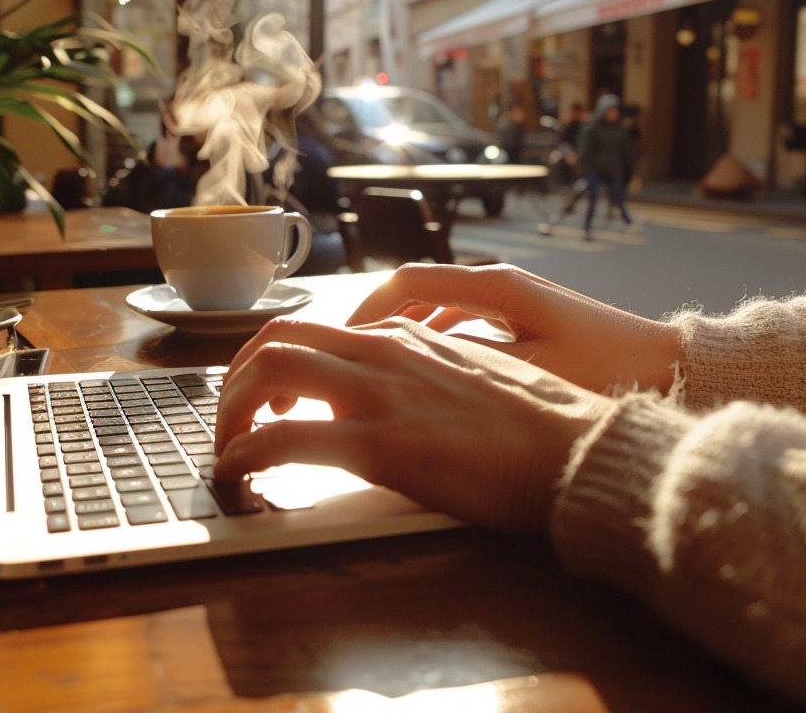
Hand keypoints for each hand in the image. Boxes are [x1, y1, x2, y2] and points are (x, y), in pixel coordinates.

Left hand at [213, 316, 608, 532]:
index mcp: (407, 334)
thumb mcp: (474, 378)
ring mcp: (378, 391)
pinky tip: (237, 475)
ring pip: (268, 372)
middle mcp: (384, 348)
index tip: (270, 399)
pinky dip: (244, 453)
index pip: (315, 329)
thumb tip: (393, 396)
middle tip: (232, 418)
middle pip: (277, 338)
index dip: (277, 363)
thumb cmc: (540, 424)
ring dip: (231, 409)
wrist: (578, 450)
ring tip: (227, 446)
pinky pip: (282, 440)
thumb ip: (424, 373)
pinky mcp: (378, 443)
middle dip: (239, 377)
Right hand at [348, 264, 682, 395]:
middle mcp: (498, 283)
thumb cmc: (608, 370)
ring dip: (400, 331)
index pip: (407, 281)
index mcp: (495, 287)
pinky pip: (458, 319)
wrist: (667, 367)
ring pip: (435, 305)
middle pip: (414, 290)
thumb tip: (407, 367)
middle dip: (373, 321)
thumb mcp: (530, 373)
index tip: (336, 337)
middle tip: (342, 355)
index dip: (364, 307)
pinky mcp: (521, 316)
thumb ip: (465, 365)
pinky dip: (430, 338)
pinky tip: (420, 369)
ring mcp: (509, 298)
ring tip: (371, 365)